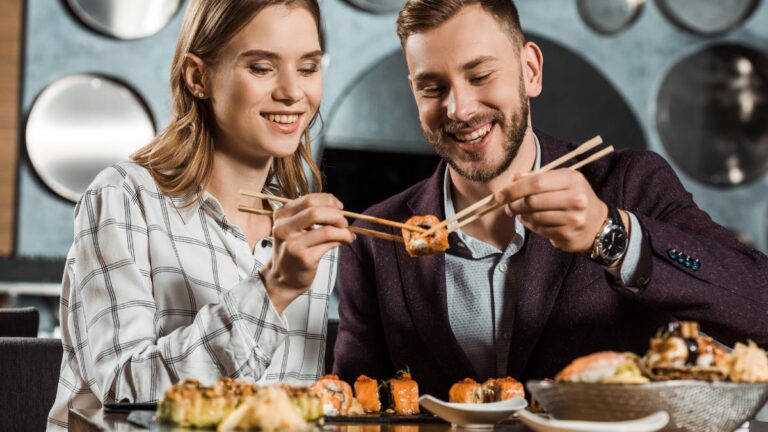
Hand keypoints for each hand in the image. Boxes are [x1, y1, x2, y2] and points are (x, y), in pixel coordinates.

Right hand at [261, 193, 354, 312]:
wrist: (282, 278)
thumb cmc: (292, 250)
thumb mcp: (294, 228)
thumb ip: (311, 215)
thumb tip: (337, 207)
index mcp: (281, 216)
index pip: (309, 199)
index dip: (328, 200)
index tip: (338, 206)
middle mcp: (283, 228)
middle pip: (316, 212)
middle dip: (336, 214)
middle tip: (343, 221)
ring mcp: (293, 245)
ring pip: (326, 230)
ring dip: (342, 230)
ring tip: (347, 233)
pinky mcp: (305, 259)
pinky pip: (330, 244)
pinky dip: (342, 240)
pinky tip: (345, 241)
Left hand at [494, 169, 607, 252]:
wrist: (598, 224)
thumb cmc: (574, 198)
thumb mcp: (561, 181)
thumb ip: (537, 178)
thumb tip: (514, 178)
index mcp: (572, 179)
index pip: (536, 182)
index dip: (514, 189)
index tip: (499, 194)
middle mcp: (576, 198)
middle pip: (533, 200)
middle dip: (514, 203)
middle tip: (506, 205)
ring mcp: (573, 218)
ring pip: (534, 216)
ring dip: (521, 215)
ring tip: (518, 212)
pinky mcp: (568, 234)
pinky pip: (539, 228)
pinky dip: (530, 224)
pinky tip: (530, 220)